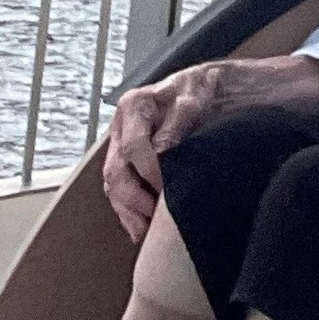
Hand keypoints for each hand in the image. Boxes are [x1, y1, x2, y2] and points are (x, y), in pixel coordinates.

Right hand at [102, 64, 224, 240]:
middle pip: (116, 171)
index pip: (133, 146)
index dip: (149, 170)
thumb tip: (161, 151)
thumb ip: (176, 123)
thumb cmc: (199, 91)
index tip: (166, 186)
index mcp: (133, 106)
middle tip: (155, 217)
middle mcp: (120, 128)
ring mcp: (120, 147)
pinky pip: (118, 193)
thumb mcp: (192, 99)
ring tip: (146, 231)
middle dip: (134, 199)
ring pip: (113, 186)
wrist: (205, 87)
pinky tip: (140, 229)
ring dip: (129, 212)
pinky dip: (128, 213)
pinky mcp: (126, 163)